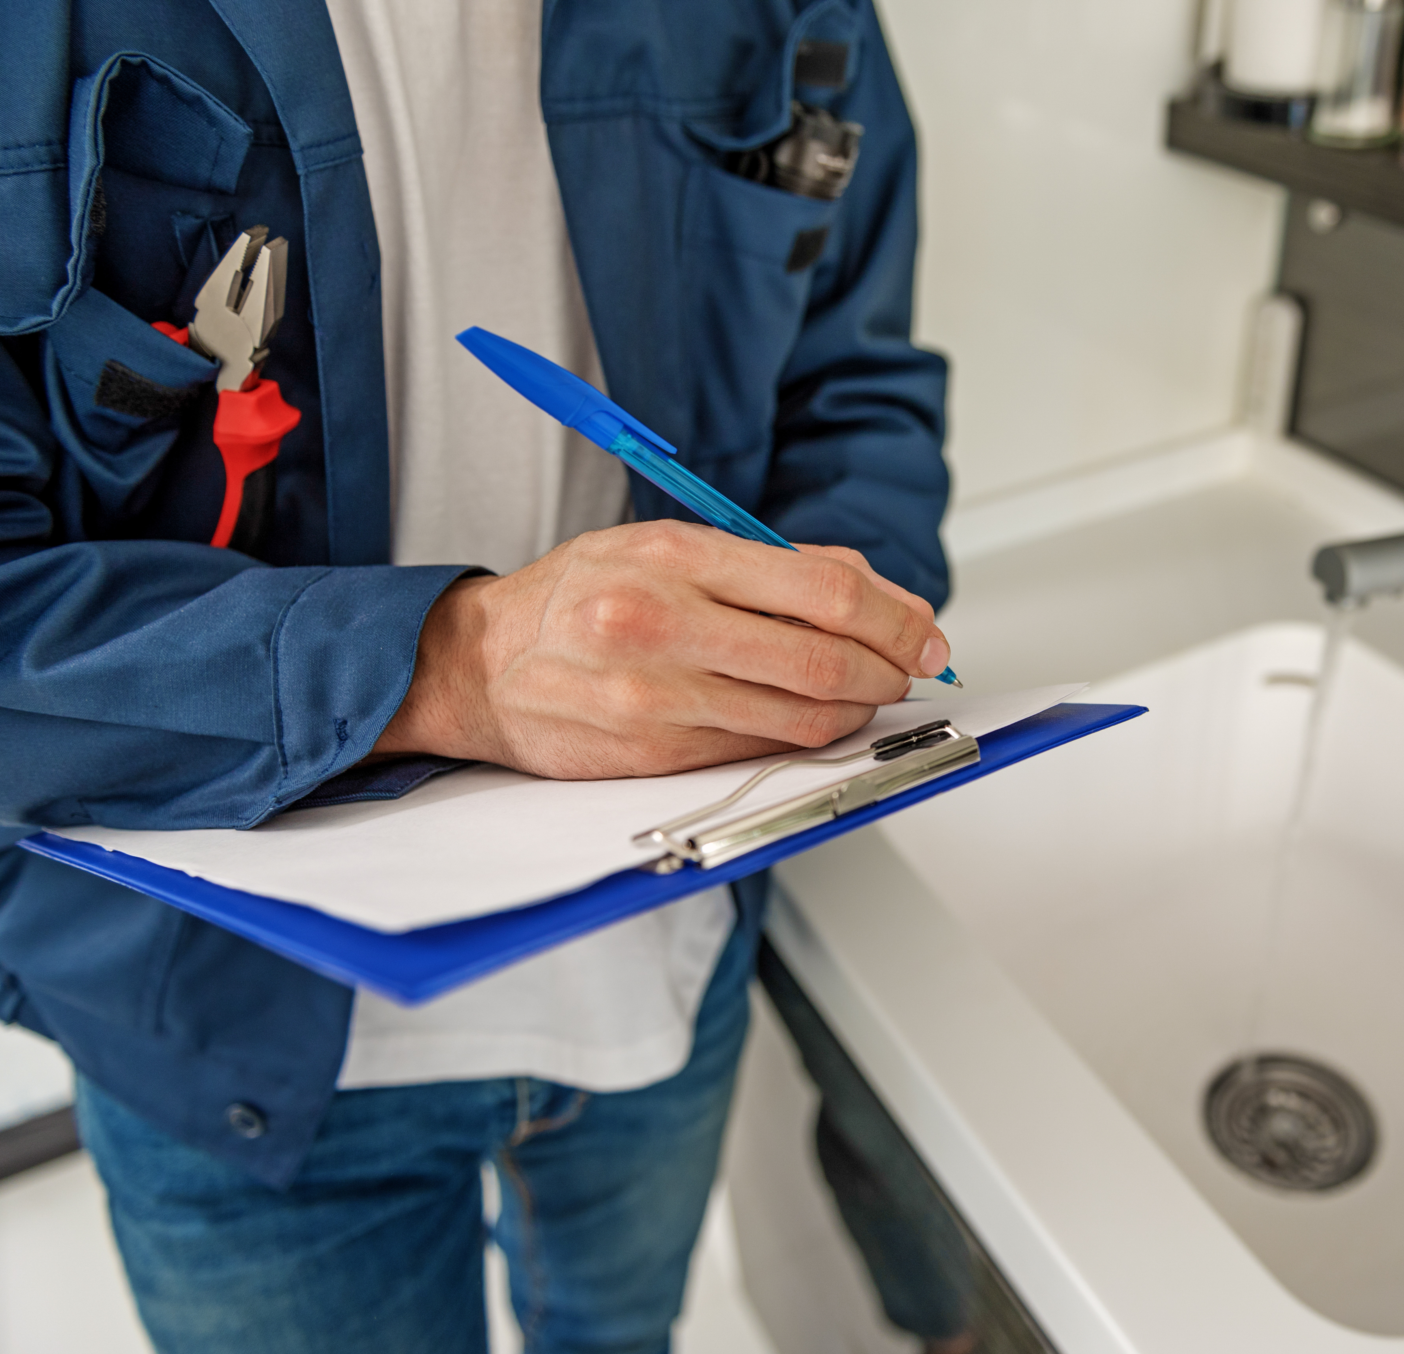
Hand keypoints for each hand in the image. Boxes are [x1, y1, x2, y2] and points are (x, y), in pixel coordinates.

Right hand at [372, 522, 951, 778]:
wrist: (478, 663)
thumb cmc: (582, 597)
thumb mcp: (671, 547)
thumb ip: (776, 566)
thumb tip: (879, 595)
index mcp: (677, 556)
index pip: (825, 591)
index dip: (894, 619)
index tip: (925, 635)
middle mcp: (664, 624)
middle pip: (823, 661)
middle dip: (887, 671)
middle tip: (908, 671)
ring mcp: (656, 697)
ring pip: (798, 718)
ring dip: (853, 713)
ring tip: (865, 697)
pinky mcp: (651, 755)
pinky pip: (756, 752)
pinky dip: (800, 739)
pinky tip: (809, 722)